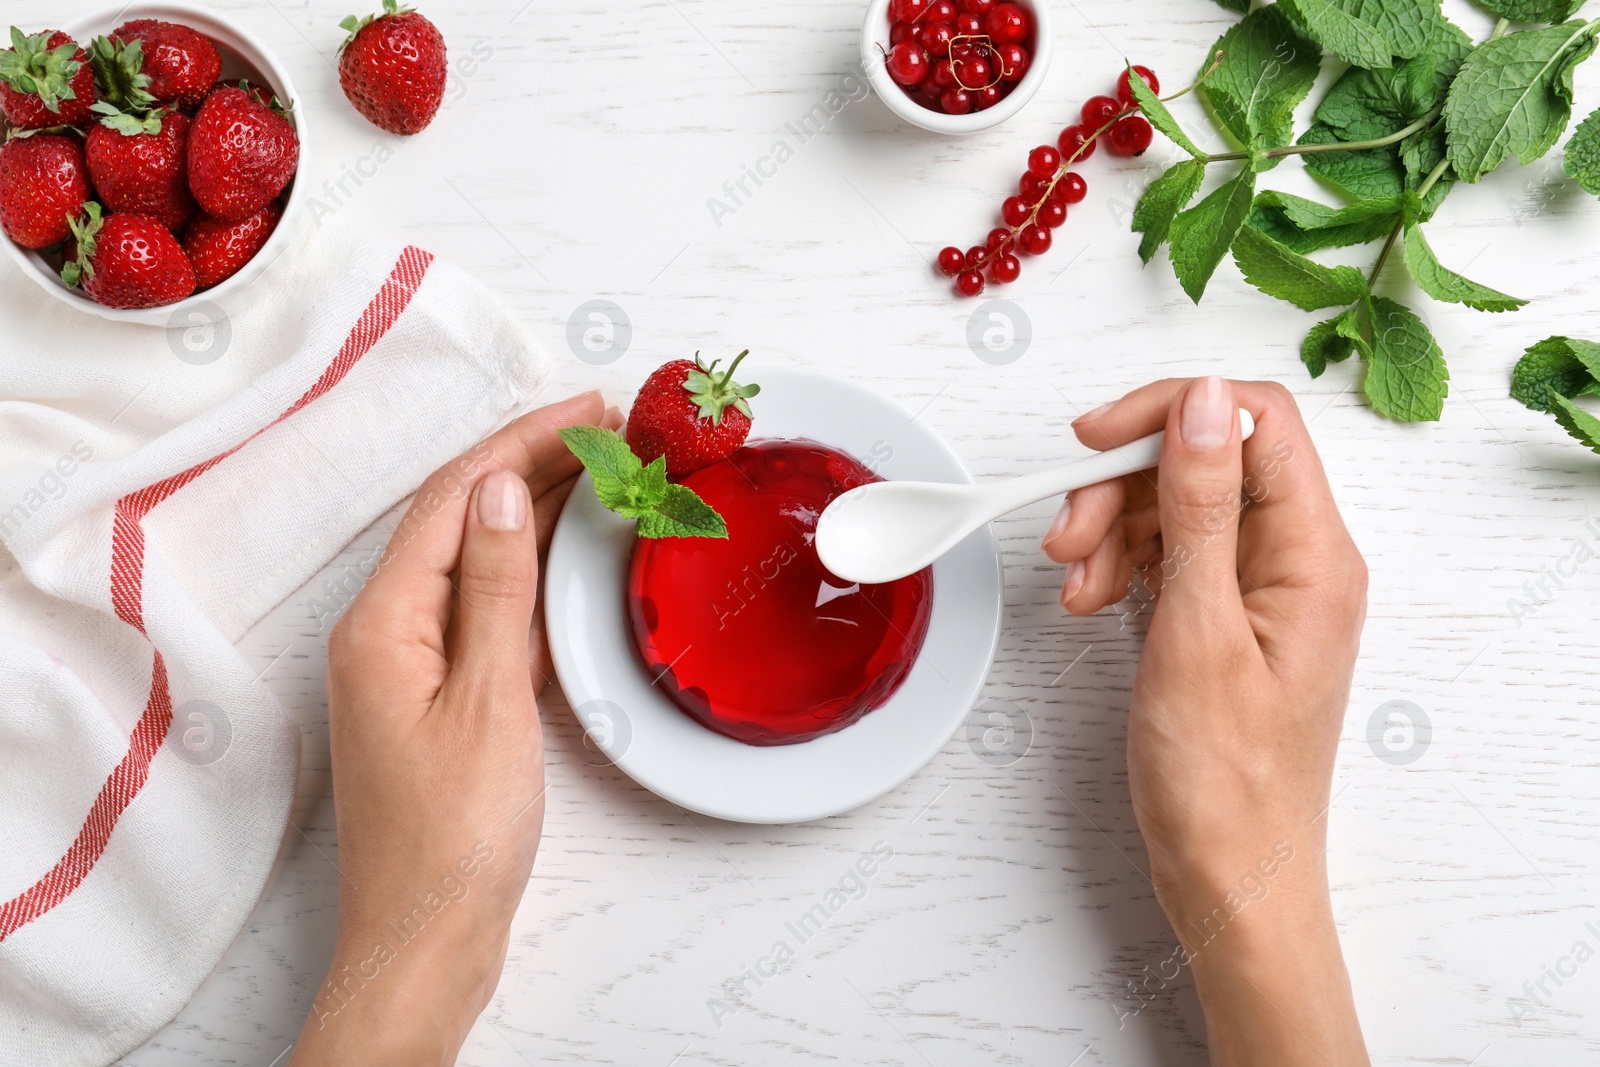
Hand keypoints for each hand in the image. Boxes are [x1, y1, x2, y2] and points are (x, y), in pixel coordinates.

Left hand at [290, 392, 618, 1066]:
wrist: (429, 938)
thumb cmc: (452, 840)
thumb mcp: (488, 701)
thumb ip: (494, 590)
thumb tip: (500, 491)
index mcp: (383, 625)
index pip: (453, 499)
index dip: (521, 442)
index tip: (589, 409)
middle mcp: (386, 635)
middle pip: (460, 520)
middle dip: (532, 465)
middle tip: (612, 430)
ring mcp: (411, 668)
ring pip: (476, 563)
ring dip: (535, 514)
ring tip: (604, 474)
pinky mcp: (440, 700)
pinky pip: (487, 612)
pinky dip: (531, 576)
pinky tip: (571, 560)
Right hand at [1042, 378, 1368, 1064]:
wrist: (1227, 876)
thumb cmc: (1226, 783)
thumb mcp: (1200, 631)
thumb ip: (1202, 508)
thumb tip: (1204, 404)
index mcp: (1315, 555)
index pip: (1254, 423)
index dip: (1170, 413)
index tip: (1096, 440)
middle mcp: (1297, 561)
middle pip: (1205, 461)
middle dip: (1124, 483)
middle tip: (1067, 534)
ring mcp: (1261, 588)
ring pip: (1178, 506)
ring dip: (1112, 529)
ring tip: (1075, 584)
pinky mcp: (1226, 615)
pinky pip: (1171, 554)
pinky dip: (1122, 565)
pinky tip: (1092, 599)